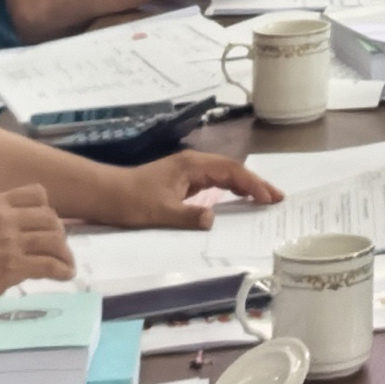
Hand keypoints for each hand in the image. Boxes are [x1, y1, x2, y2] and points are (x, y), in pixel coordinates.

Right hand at [0, 187, 74, 296]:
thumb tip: (12, 229)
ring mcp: (10, 242)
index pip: (36, 194)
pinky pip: (48, 264)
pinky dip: (62, 270)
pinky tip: (66, 275)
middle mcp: (6, 218)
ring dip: (64, 252)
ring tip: (66, 263)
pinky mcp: (12, 266)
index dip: (47, 209)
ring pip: (54, 240)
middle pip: (50, 218)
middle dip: (59, 232)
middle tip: (58, 247)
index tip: (47, 223)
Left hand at [97, 150, 282, 229]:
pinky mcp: (184, 181)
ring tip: (265, 198)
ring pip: (224, 174)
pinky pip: (215, 182)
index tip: (268, 197)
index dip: (252, 183)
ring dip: (245, 185)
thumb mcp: (160, 212)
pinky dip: (231, 189)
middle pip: (231, 169)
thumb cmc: (131, 201)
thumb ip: (188, 216)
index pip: (230, 171)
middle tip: (277, 197)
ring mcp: (189, 171)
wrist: (107, 194)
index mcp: (191, 166)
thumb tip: (213, 220)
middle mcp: (193, 164)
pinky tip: (239, 198)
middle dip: (255, 183)